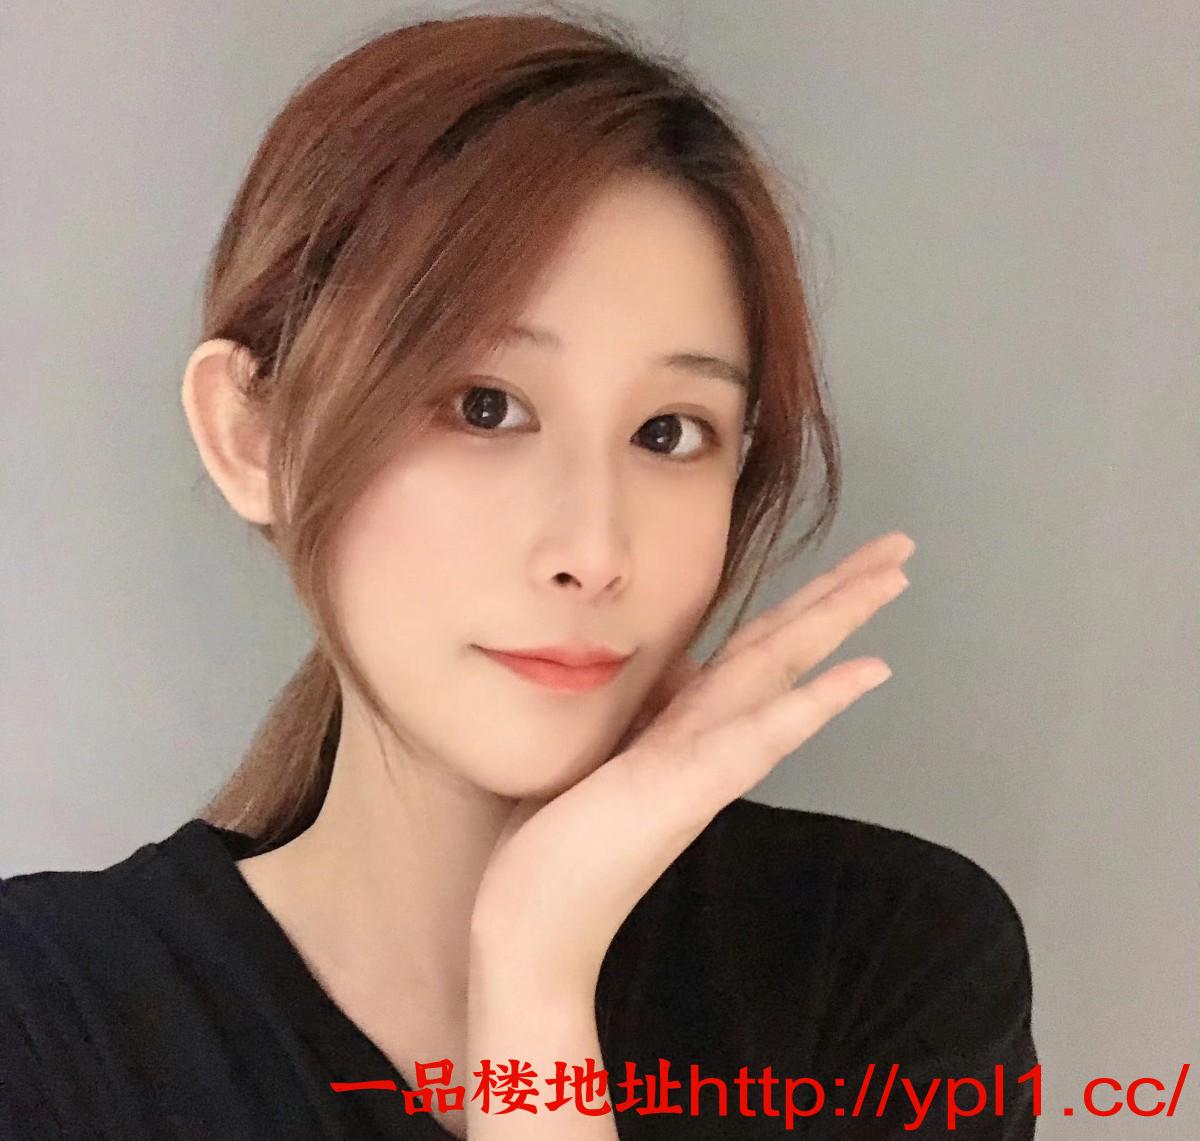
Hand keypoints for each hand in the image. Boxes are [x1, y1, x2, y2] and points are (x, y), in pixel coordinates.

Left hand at [469, 530, 916, 995]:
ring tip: (893, 575)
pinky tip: (865, 670)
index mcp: (688, 728)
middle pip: (783, 648)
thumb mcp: (601, 754)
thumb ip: (647, 713)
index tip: (847, 569)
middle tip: (902, 547)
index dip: (803, 604)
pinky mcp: (686, 789)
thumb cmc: (556, 846)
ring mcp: (703, 763)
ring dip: (838, 621)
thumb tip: (675, 670)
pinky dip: (814, 702)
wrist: (532, 931)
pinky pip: (760, 736)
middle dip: (841, 594)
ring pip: (781, 673)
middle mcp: (708, 739)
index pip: (756, 650)